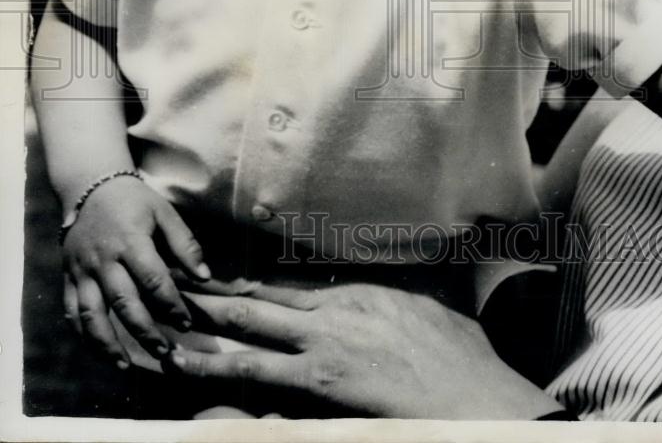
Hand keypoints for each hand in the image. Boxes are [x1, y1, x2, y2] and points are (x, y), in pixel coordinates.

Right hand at [62, 176, 209, 366]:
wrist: (91, 188)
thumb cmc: (135, 201)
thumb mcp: (164, 212)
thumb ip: (185, 244)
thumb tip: (205, 276)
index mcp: (130, 241)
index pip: (152, 280)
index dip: (170, 304)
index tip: (186, 323)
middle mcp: (103, 259)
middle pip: (123, 302)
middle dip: (144, 331)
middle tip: (165, 352)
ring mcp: (82, 270)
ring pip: (91, 314)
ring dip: (107, 343)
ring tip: (125, 366)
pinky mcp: (68, 277)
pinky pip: (72, 312)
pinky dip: (83, 336)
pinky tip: (98, 353)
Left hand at [164, 280, 562, 418]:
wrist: (471, 393)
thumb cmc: (459, 361)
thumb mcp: (429, 315)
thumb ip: (396, 305)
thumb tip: (387, 302)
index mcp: (359, 294)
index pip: (293, 288)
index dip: (253, 288)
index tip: (225, 285)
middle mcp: (335, 311)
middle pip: (263, 302)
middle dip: (218, 298)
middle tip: (179, 290)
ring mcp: (325, 346)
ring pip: (252, 333)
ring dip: (208, 331)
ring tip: (171, 329)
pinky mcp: (321, 382)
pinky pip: (262, 374)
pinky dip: (224, 371)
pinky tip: (197, 371)